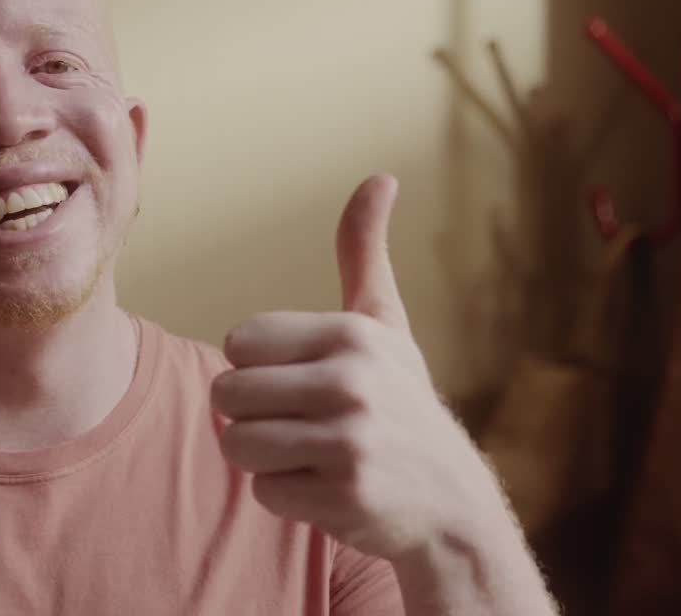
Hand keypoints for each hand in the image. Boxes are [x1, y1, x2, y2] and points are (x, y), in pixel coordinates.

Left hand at [211, 175, 501, 559]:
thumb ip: (364, 253)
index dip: (257, 367)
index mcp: (351, 334)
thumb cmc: (401, 402)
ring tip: (312, 454)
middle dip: (252, 414)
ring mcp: (351, 442)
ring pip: (237, 442)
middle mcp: (352, 382)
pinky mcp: (345, 497)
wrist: (453, 503)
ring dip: (264, 457)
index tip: (300, 381)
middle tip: (302, 424)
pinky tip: (328, 488)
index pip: (238, 342)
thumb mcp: (385, 324)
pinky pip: (263, 491)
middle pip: (227, 393)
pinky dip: (286, 496)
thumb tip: (379, 177)